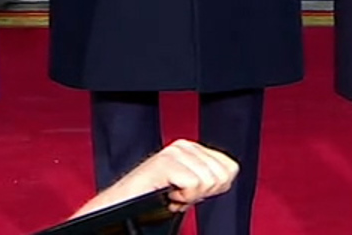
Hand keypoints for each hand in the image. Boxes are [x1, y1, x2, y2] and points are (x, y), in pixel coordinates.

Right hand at [66, 139, 239, 218]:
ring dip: (189, 197)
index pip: (230, 167)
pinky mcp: (165, 163)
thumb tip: (228, 175)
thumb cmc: (152, 200)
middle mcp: (184, 146)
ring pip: (207, 181)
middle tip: (179, 194)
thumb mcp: (189, 187)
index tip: (191, 192)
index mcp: (192, 148)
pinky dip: (181, 198)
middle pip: (221, 176)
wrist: (122, 206)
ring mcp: (173, 153)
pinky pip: (192, 186)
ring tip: (171, 194)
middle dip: (202, 193)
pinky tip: (167, 195)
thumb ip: (210, 177)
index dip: (214, 188)